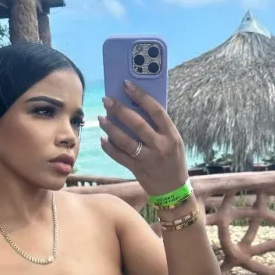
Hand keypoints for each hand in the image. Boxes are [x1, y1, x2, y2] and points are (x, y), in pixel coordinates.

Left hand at [99, 79, 187, 195]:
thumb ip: (159, 127)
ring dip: (111, 128)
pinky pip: (119, 157)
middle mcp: (160, 146)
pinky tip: (102, 139)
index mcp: (171, 135)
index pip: (156, 110)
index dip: (141, 96)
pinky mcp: (137, 170)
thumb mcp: (173, 141)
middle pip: (137, 124)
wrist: (173, 189)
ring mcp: (148, 159)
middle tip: (107, 100)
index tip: (127, 85)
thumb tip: (136, 107)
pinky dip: (109, 148)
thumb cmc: (172, 160)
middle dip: (120, 110)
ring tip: (101, 118)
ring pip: (125, 141)